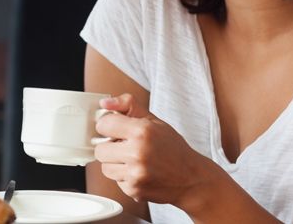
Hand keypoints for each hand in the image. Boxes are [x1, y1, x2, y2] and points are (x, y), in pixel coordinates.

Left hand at [94, 93, 212, 206]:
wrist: (192, 179)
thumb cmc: (173, 148)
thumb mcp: (154, 120)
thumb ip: (128, 105)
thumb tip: (104, 103)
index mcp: (142, 131)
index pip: (104, 125)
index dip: (109, 126)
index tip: (116, 129)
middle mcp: (137, 153)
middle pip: (100, 149)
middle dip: (110, 147)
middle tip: (125, 147)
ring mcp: (135, 174)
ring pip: (105, 167)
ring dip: (115, 164)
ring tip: (133, 160)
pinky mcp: (134, 190)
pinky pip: (116, 181)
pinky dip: (124, 177)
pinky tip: (139, 172)